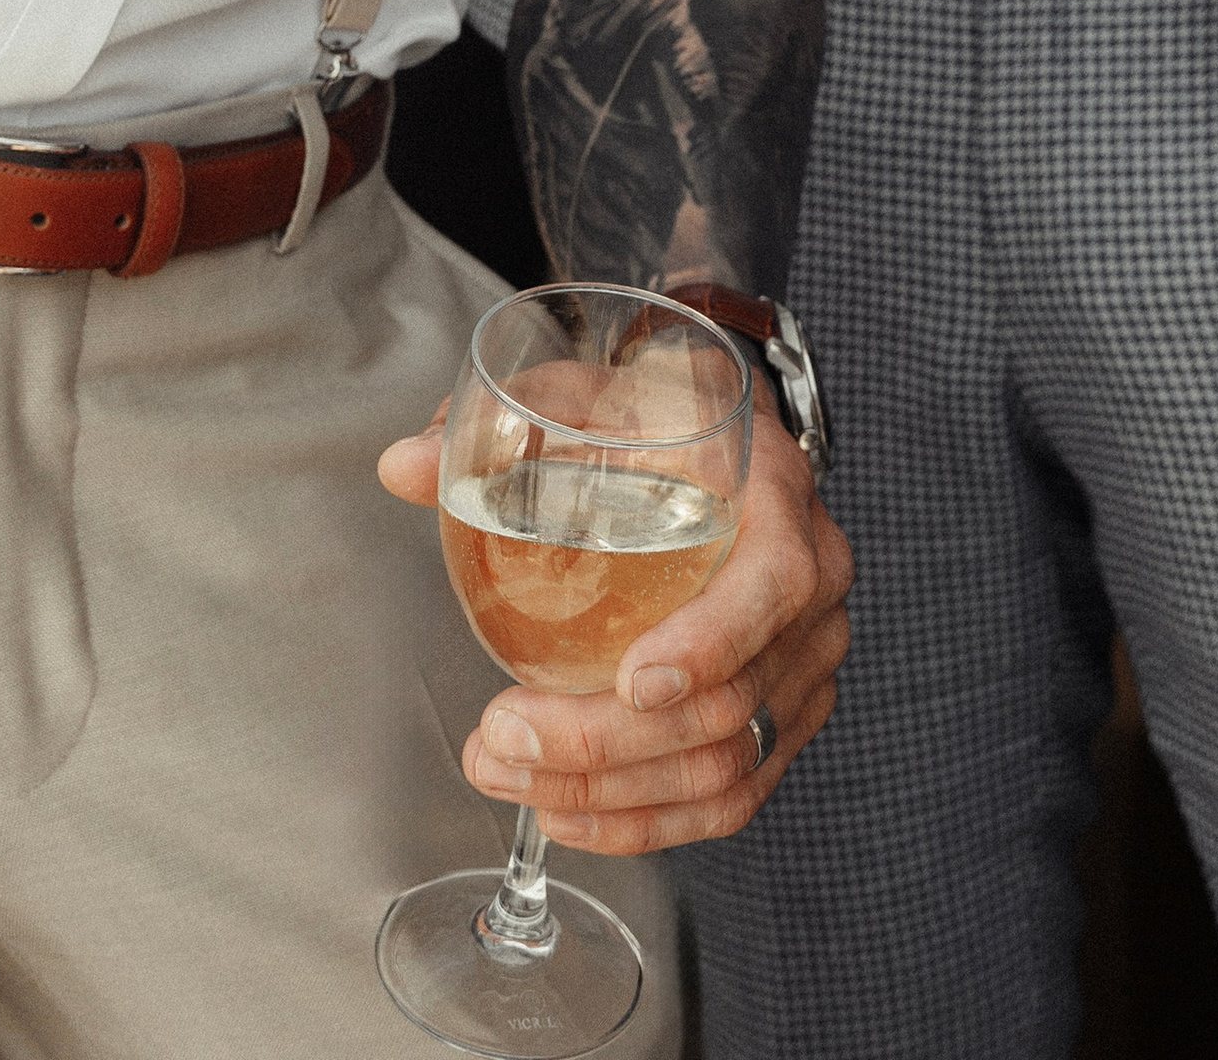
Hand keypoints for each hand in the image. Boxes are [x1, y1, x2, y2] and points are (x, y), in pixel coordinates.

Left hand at [377, 399, 851, 852]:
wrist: (723, 440)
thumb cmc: (660, 419)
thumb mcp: (589, 395)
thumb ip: (503, 425)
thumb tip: (403, 464)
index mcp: (779, 494)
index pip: (774, 581)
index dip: (710, 642)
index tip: (629, 680)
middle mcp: (814, 587)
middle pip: (731, 700)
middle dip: (606, 741)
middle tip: (502, 735)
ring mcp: (806, 663)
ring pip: (725, 766)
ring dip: (609, 795)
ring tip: (507, 775)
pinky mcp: (786, 718)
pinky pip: (729, 797)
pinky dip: (646, 823)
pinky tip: (566, 814)